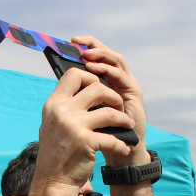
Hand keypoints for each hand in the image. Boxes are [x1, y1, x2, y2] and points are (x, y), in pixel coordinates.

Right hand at [29, 66, 134, 195]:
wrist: (53, 180)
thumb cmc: (56, 152)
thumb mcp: (52, 123)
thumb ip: (64, 106)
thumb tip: (81, 88)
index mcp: (53, 104)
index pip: (74, 74)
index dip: (90, 76)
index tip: (99, 86)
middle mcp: (62, 112)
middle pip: (96, 88)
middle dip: (112, 95)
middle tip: (118, 106)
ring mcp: (74, 126)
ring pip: (109, 111)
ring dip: (123, 118)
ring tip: (128, 125)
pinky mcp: (86, 142)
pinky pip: (112, 137)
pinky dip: (121, 144)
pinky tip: (124, 148)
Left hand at [72, 36, 148, 167]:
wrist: (121, 154)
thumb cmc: (101, 134)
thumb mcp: (85, 112)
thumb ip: (78, 97)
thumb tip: (60, 82)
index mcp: (106, 82)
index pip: (97, 57)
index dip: (86, 46)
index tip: (70, 42)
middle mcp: (118, 81)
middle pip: (107, 54)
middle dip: (92, 45)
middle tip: (77, 41)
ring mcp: (127, 86)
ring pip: (117, 61)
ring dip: (101, 55)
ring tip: (86, 54)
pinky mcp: (135, 95)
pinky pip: (122, 77)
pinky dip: (109, 71)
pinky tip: (97, 69)